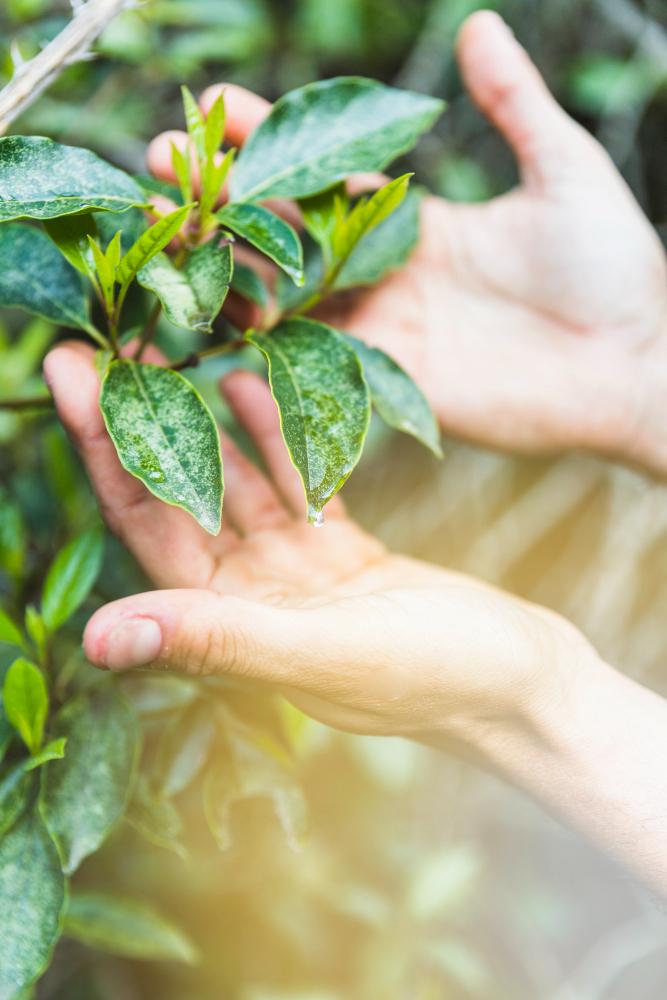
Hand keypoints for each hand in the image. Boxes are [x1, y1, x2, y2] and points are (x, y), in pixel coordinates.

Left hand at [44, 342, 594, 751]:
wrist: (527, 684)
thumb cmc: (435, 677)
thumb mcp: (323, 652)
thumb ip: (219, 639)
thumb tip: (96, 640)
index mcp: (228, 626)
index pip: (144, 525)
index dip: (100, 451)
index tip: (67, 374)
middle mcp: (250, 598)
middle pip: (177, 497)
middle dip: (138, 422)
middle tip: (101, 343)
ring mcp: (296, 574)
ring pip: (235, 485)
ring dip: (202, 423)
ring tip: (169, 348)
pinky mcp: (344, 554)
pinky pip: (296, 484)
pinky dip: (274, 438)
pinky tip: (247, 382)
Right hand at [147, 11, 666, 474]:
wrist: (636, 364)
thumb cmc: (614, 268)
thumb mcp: (564, 170)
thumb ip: (514, 104)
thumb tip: (480, 26)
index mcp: (418, 220)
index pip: (325, 175)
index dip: (269, 140)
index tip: (212, 106)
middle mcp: (387, 276)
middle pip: (286, 234)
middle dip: (221, 196)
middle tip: (159, 160)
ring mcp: (385, 332)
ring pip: (285, 297)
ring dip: (224, 265)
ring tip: (164, 229)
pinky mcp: (392, 384)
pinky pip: (314, 365)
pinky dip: (262, 347)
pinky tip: (209, 324)